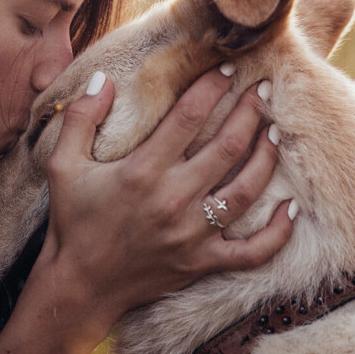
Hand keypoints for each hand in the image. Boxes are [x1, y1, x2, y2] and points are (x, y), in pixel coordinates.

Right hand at [37, 64, 293, 332]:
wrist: (79, 284)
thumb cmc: (73, 220)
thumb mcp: (63, 165)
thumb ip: (81, 118)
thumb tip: (101, 78)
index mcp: (142, 171)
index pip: (189, 116)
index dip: (213, 87)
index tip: (229, 68)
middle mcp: (173, 199)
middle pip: (228, 146)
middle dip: (251, 112)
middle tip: (264, 89)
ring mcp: (192, 234)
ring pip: (247, 189)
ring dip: (266, 156)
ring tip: (274, 132)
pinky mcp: (202, 262)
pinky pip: (253, 251)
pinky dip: (278, 231)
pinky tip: (291, 206)